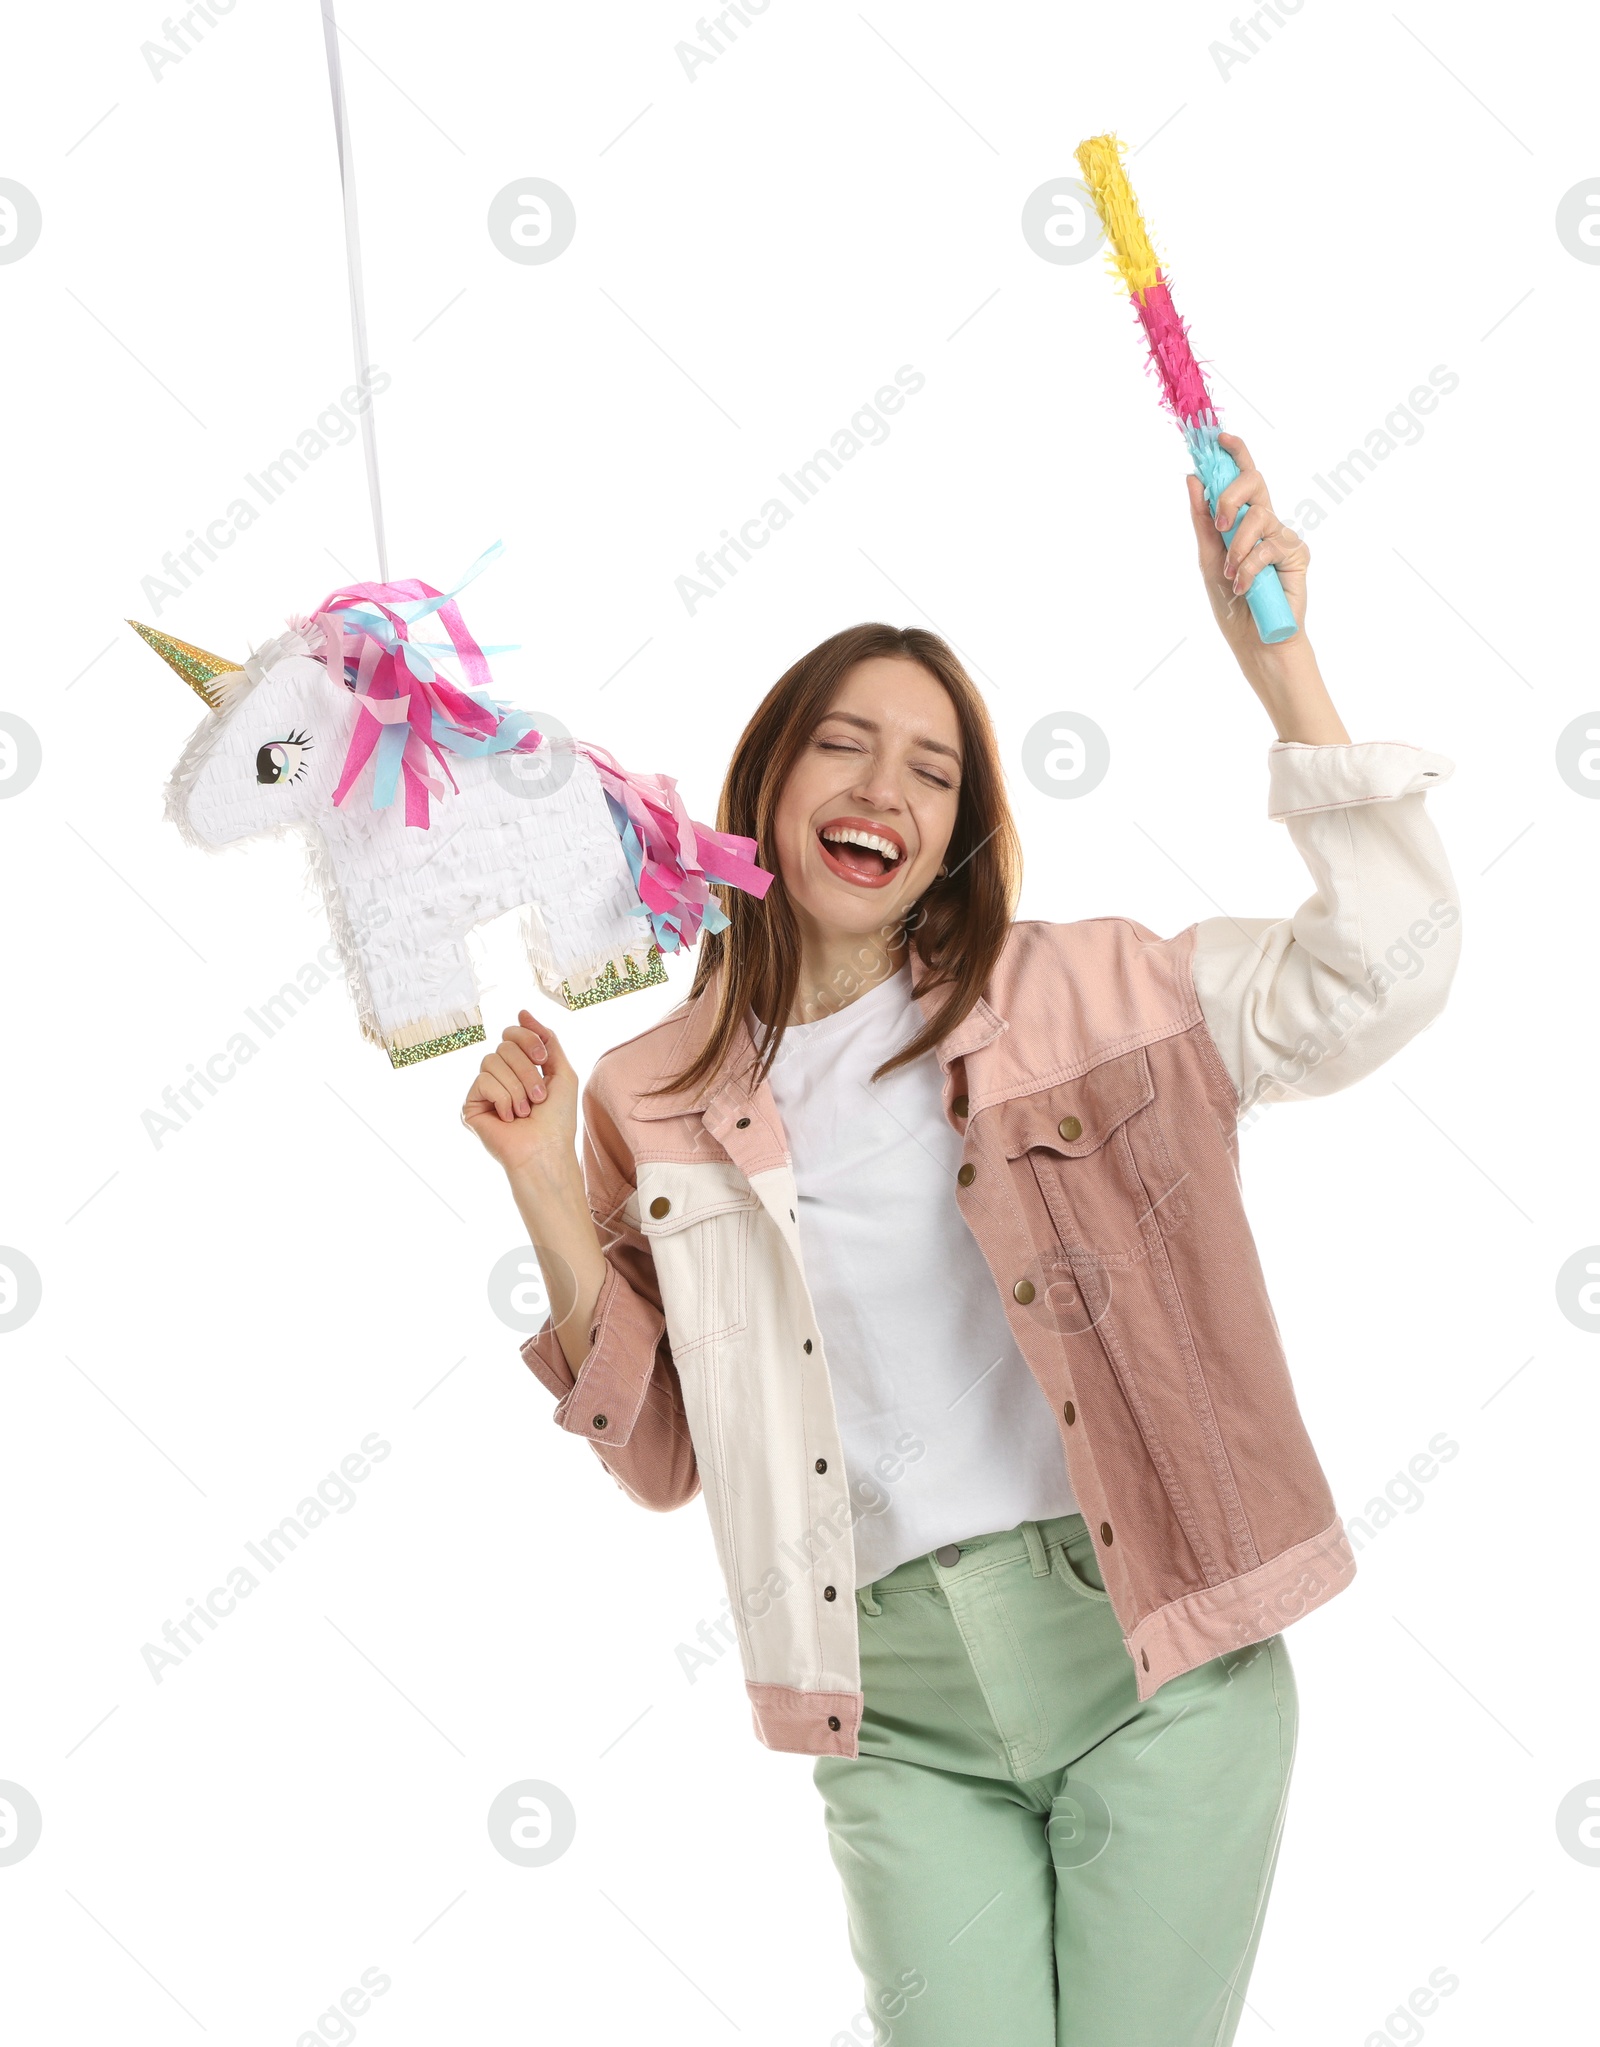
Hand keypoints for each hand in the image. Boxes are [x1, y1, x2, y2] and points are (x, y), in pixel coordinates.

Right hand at [460, 1010, 577, 1171]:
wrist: (545, 1150)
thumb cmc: (557, 1118)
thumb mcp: (561, 1071)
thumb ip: (547, 1039)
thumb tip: (522, 1011)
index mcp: (518, 1066)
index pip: (512, 1033)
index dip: (528, 1040)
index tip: (543, 1060)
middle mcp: (499, 1075)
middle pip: (503, 1046)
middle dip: (527, 1071)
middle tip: (538, 1097)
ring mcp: (483, 1090)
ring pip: (491, 1061)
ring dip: (517, 1088)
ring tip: (525, 1111)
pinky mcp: (470, 1105)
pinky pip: (482, 1081)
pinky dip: (502, 1099)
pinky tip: (508, 1118)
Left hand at [1185, 433, 1308, 665]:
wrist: (1255, 639)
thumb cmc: (1232, 604)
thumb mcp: (1208, 559)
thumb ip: (1202, 520)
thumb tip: (1193, 479)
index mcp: (1242, 521)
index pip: (1242, 478)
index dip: (1236, 454)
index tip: (1220, 438)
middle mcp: (1265, 523)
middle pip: (1254, 483)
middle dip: (1231, 497)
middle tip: (1221, 525)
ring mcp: (1283, 536)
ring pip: (1259, 517)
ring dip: (1238, 548)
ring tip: (1231, 574)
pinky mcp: (1297, 553)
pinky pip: (1270, 545)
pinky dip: (1251, 566)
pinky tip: (1245, 586)